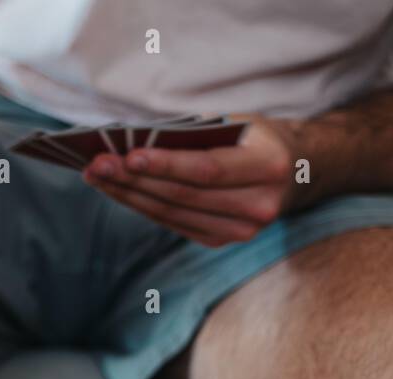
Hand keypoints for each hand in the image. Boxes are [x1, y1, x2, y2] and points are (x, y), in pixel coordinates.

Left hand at [82, 115, 299, 246]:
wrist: (296, 172)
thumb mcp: (236, 123)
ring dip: (130, 195)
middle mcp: (258, 205)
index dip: (165, 165)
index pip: (207, 170)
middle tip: (97, 165)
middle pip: (183, 195)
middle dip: (135, 180)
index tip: (127, 155)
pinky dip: (144, 206)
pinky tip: (120, 190)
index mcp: (268, 166)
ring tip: (98, 176)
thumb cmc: (256, 138)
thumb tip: (134, 140)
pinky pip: (175, 223)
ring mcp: (242, 230)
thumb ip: (194, 133)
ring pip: (174, 213)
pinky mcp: (223, 240)